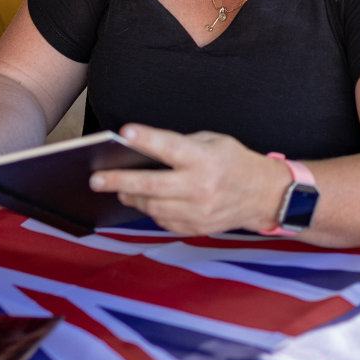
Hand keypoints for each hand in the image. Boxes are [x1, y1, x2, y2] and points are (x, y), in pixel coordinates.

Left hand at [89, 125, 290, 236]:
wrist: (263, 195)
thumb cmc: (234, 162)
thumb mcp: (213, 141)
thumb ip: (181, 145)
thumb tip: (144, 150)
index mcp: (205, 159)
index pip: (171, 148)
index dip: (147, 139)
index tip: (124, 133)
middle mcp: (201, 187)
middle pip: (152, 185)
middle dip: (120, 181)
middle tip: (96, 178)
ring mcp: (197, 211)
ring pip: (152, 206)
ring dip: (131, 197)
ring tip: (118, 189)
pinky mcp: (195, 227)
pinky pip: (163, 220)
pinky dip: (150, 209)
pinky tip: (142, 200)